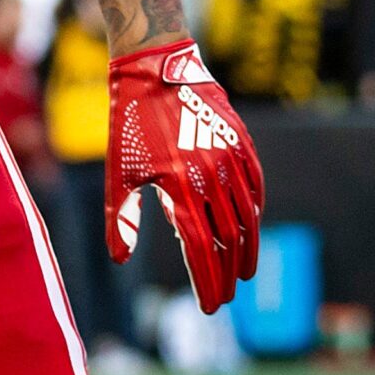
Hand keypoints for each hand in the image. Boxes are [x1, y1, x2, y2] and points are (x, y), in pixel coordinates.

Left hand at [106, 40, 263, 313]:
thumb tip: (121, 258)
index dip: (207, 282)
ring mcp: (231, 158)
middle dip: (228, 275)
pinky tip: (251, 228)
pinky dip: (255, 212)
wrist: (154, 67)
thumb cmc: (129, 121)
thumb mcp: (119, 171)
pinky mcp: (242, 142)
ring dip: (248, 249)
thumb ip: (121, 217)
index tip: (210, 307)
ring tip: (243, 272)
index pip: (201, 249)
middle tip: (227, 298)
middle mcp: (211, 176)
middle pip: (229, 240)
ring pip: (249, 216)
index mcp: (179, 186)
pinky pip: (256, 186)